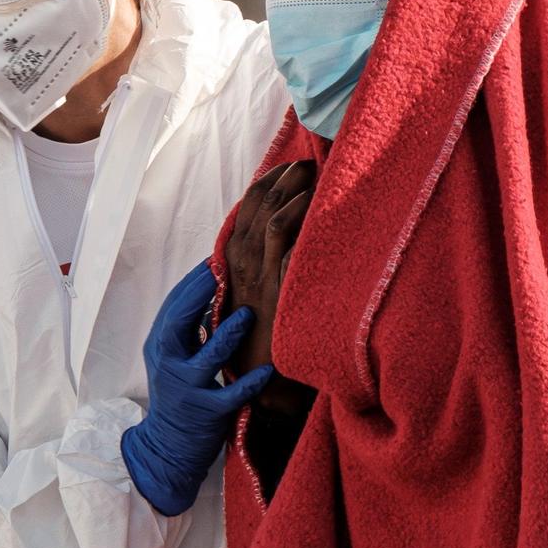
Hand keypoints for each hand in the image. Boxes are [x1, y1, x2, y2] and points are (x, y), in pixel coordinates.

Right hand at [120, 261, 274, 515]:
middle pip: (180, 322)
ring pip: (207, 357)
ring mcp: (186, 389)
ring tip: (248, 314)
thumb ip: (190, 328)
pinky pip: (230, 395)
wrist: (167, 448)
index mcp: (161, 346)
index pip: (174, 306)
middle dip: (201, 294)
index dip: (194, 282)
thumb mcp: (175, 358)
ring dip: (228, 333)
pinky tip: (267, 371)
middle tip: (225, 271)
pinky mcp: (206, 413)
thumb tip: (216, 286)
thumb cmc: (179, 395)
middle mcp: (168, 364)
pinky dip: (249, 383)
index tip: (215, 259)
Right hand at [223, 160, 316, 382]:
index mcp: (234, 262)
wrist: (251, 385)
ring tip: (312, 175)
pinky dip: (296, 222)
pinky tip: (314, 208)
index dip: (265, 183)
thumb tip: (279, 240)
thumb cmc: (252, 343)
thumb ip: (259, 268)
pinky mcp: (276, 296)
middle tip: (306, 162)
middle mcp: (243, 266)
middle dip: (282, 178)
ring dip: (291, 192)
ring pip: (270, 220)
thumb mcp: (249, 299)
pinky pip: (284, 250)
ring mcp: (259, 280)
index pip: (245, 208)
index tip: (286, 167)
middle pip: (257, 206)